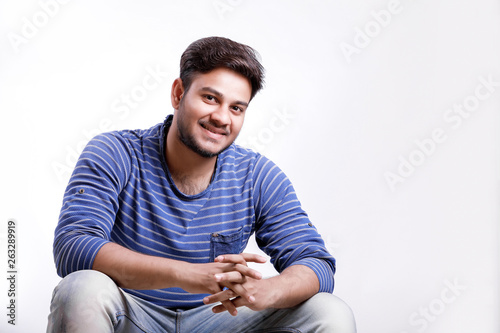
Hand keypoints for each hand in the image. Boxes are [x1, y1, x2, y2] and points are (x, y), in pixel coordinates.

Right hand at [177, 253, 265, 314]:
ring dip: (243, 293)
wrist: (183, 273)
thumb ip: (225, 268)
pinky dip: (228, 305)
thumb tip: (235, 270)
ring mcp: (216, 278)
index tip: (264, 259)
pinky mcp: (210, 287)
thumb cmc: (198, 272)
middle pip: (239, 269)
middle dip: (250, 273)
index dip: (252, 257)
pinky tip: (235, 312)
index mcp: (224, 263)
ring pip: (232, 285)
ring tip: (252, 300)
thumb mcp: (213, 268)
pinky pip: (221, 297)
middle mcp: (221, 269)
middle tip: (261, 277)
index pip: (241, 257)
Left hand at [204, 264, 319, 314]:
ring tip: (205, 300)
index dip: (228, 259)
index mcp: (246, 270)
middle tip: (213, 277)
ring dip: (217, 296)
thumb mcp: (249, 273)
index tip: (216, 258)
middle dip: (223, 276)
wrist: (273, 292)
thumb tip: (227, 263)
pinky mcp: (247, 300)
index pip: (237, 261)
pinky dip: (223, 307)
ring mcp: (246, 290)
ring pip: (231, 292)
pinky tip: (213, 310)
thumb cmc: (257, 282)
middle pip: (234, 275)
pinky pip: (233, 304)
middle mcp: (246, 279)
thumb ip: (239, 268)